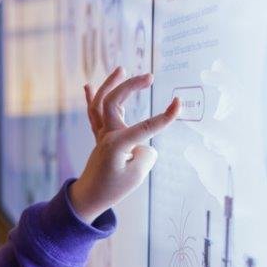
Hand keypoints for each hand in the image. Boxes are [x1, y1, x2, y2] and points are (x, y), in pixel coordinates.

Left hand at [70, 69, 180, 222]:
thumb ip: (145, 154)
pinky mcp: (100, 138)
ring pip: (101, 103)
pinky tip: (88, 85)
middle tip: (150, 77)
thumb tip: (143, 144)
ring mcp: (101, 135)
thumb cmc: (113, 189)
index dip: (164, 116)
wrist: (89, 197)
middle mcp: (107, 136)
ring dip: (110, 84)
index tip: (178, 104)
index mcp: (117, 145)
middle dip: (131, 85)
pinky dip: (91, 98)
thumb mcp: (138, 175)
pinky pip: (94, 114)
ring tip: (121, 69)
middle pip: (114, 102)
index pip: (145, 127)